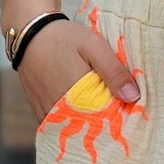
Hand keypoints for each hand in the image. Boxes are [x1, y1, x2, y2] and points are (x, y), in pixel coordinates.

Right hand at [17, 18, 140, 126]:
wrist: (30, 34)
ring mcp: (46, 112)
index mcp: (77, 94)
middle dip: (104, 125)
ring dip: (86, 125)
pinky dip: (70, 123)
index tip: (130, 117)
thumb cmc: (65, 38)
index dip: (118, 120)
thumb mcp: (94, 46)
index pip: (103, 120)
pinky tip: (82, 115)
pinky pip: (56, 126)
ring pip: (71, 129)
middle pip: (88, 127)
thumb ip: (113, 71)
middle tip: (119, 118)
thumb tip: (133, 97)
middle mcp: (59, 108)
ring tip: (102, 116)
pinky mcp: (38, 110)